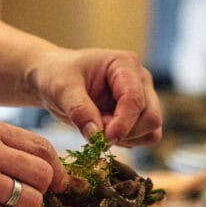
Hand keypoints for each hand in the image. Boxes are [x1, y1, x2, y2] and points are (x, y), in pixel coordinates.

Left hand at [26, 47, 161, 146]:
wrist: (54, 79)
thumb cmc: (58, 75)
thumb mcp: (62, 89)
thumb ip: (79, 110)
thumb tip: (96, 135)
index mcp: (125, 64)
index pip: (135, 99)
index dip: (122, 124)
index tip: (102, 139)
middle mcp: (140, 80)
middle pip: (151, 118)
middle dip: (123, 131)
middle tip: (93, 129)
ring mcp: (143, 98)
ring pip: (151, 131)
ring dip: (125, 138)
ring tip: (96, 125)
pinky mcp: (139, 115)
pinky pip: (143, 138)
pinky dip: (125, 142)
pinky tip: (103, 130)